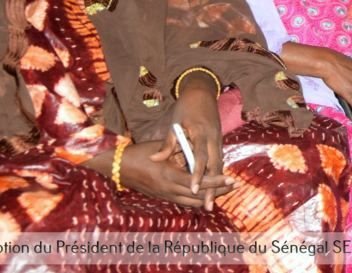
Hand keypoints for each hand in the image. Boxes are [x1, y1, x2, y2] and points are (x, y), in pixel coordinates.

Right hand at [119, 140, 235, 207]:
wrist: (117, 168)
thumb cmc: (138, 153)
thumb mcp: (160, 148)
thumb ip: (179, 151)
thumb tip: (196, 151)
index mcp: (170, 177)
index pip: (198, 183)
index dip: (215, 181)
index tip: (231, 179)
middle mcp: (168, 190)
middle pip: (199, 196)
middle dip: (218, 191)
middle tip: (234, 186)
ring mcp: (165, 196)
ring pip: (192, 202)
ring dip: (209, 196)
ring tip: (225, 191)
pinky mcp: (162, 197)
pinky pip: (184, 201)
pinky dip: (197, 198)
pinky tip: (206, 194)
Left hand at [147, 74, 234, 209]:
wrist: (202, 92)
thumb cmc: (186, 107)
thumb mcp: (174, 123)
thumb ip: (167, 144)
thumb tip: (154, 159)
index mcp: (201, 133)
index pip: (200, 158)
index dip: (197, 175)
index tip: (193, 189)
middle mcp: (213, 139)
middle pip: (214, 167)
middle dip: (213, 188)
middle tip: (208, 206)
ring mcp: (218, 140)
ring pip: (218, 166)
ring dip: (216, 184)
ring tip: (211, 202)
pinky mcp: (218, 142)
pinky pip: (218, 161)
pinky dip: (215, 174)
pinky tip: (214, 188)